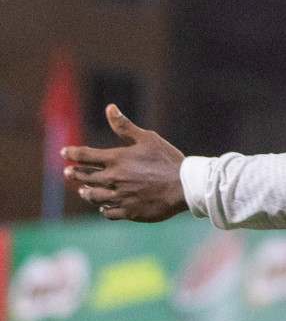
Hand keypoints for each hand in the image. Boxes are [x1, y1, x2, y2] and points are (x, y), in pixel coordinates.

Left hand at [62, 105, 187, 221]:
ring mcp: (120, 196)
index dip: (72, 154)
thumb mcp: (147, 139)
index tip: (64, 154)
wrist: (185, 186)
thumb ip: (125, 126)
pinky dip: (103, 209)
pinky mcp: (129, 211)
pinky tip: (103, 206)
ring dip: (86, 193)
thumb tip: (109, 108)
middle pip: (85, 177)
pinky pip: (108, 212)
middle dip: (75, 174)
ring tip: (83, 191)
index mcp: (117, 159)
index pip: (85, 155)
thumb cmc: (167, 160)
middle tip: (68, 173)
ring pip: (93, 196)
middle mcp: (114, 178)